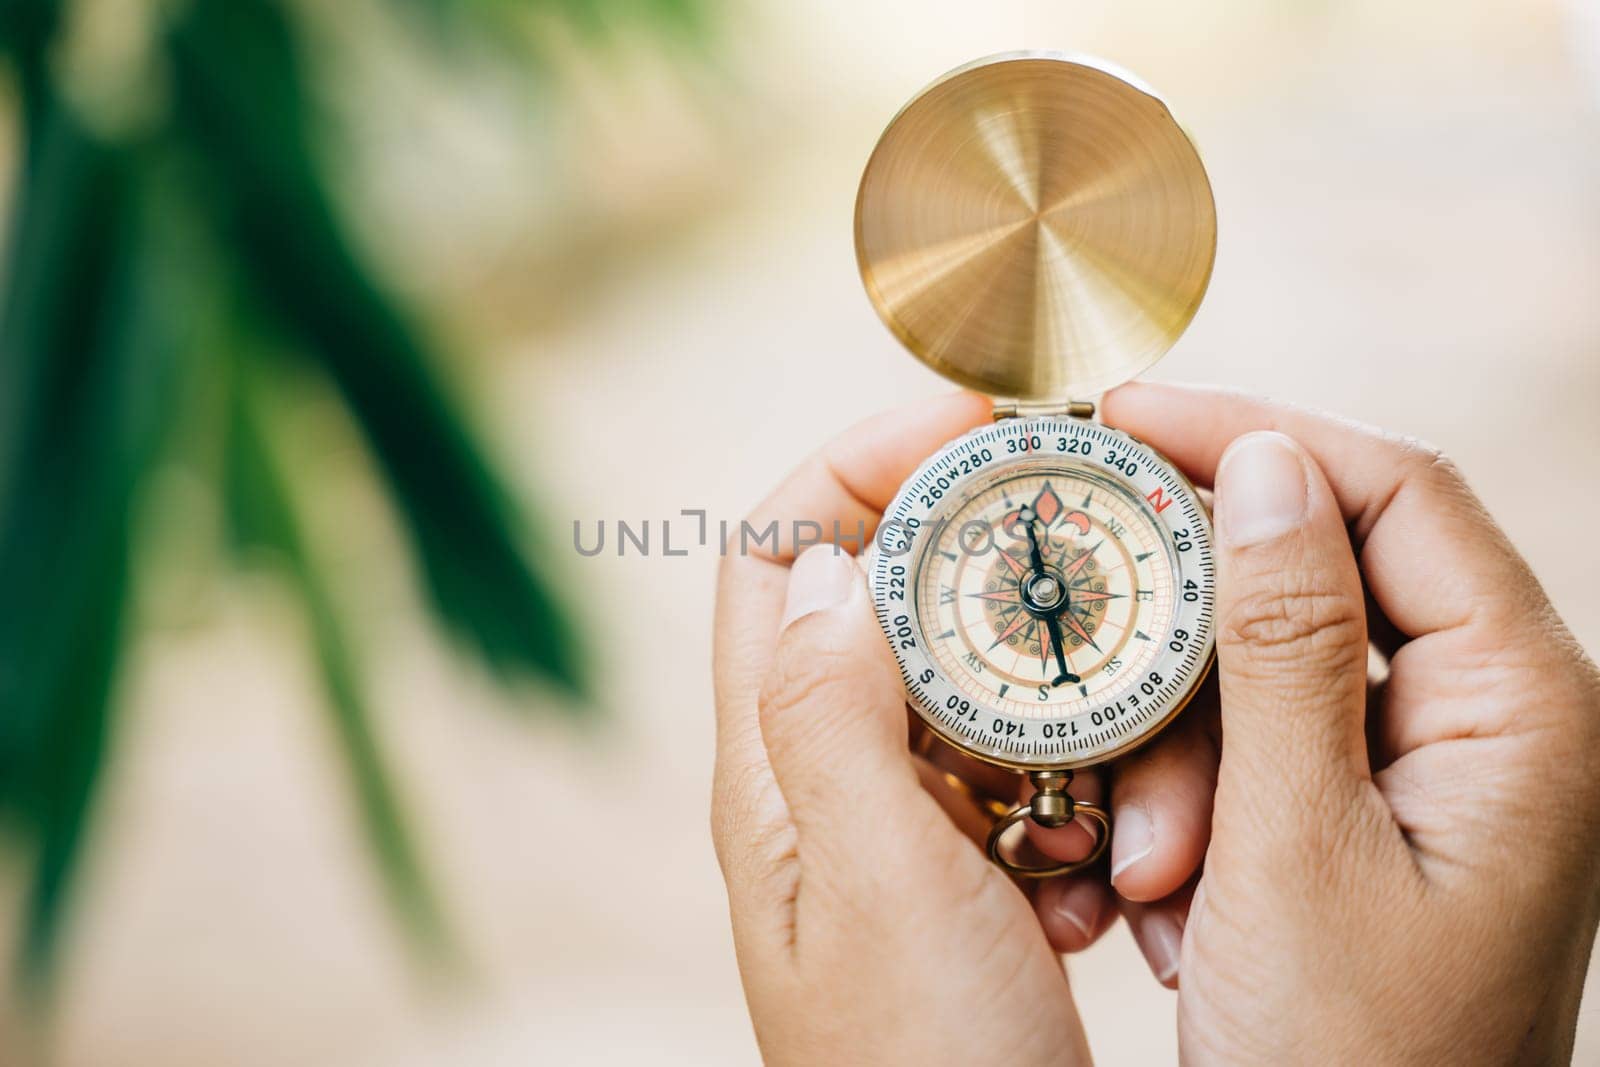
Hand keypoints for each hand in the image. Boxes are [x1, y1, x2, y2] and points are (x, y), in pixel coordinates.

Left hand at [712, 394, 1101, 1064]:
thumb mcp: (876, 884)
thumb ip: (833, 715)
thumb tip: (825, 560)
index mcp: (773, 769)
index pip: (772, 551)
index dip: (860, 460)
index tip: (981, 424)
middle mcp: (826, 783)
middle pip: (892, 600)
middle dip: (996, 579)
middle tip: (1097, 577)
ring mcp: (904, 829)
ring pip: (985, 692)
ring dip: (1065, 717)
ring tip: (1104, 812)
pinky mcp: (973, 876)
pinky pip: (1039, 783)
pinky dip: (1087, 800)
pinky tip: (1103, 889)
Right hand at [1060, 383, 1599, 1061]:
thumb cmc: (1355, 1061)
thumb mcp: (1297, 844)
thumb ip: (1284, 641)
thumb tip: (1267, 464)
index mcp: (1524, 709)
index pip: (1401, 491)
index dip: (1262, 432)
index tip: (1130, 414)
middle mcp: (1493, 721)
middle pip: (1324, 579)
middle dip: (1195, 645)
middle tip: (1099, 668)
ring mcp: (1429, 772)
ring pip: (1270, 677)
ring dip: (1182, 756)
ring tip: (1148, 872)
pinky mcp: (1367, 818)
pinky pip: (1259, 752)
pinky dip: (1194, 803)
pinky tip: (1167, 894)